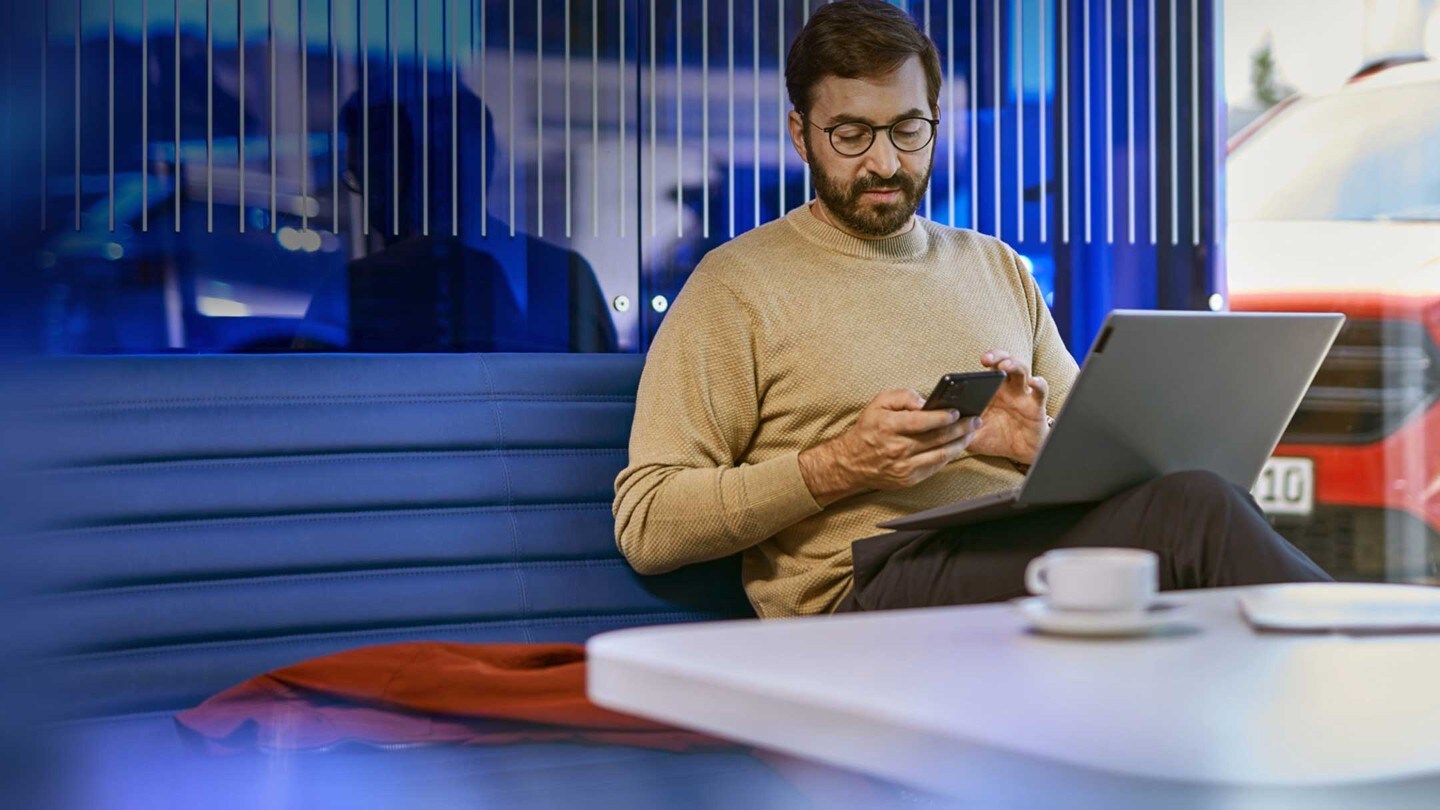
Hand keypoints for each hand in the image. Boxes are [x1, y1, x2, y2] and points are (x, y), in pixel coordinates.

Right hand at [799, 389, 982, 506]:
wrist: (852, 462)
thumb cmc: (868, 430)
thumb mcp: (878, 403)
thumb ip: (901, 396)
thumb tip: (924, 401)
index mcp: (889, 427)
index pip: (922, 421)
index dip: (943, 416)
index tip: (957, 412)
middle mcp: (897, 448)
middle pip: (937, 438)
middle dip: (960, 428)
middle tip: (975, 420)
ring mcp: (904, 466)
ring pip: (940, 454)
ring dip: (960, 443)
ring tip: (971, 433)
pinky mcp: (909, 478)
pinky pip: (935, 467)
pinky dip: (948, 456)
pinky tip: (956, 447)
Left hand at [968, 350, 1050, 465]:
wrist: (1020, 453)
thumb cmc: (996, 439)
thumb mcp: (972, 436)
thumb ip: (958, 431)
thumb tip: (940, 427)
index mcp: (989, 391)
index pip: (986, 369)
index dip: (981, 361)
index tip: (971, 363)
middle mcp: (1006, 388)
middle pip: (1004, 362)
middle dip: (996, 356)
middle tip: (986, 359)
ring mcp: (1022, 395)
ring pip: (1022, 370)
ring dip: (1013, 364)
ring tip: (1004, 366)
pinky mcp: (1036, 406)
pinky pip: (1041, 391)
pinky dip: (1039, 384)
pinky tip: (1033, 381)